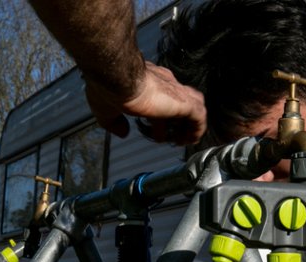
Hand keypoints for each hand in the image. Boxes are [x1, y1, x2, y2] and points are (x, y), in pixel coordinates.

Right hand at [85, 62, 205, 144]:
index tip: (155, 130)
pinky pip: (199, 117)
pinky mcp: (183, 102)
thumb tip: (122, 133)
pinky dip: (198, 129)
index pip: (161, 96)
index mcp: (147, 81)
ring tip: (185, 141)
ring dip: (190, 125)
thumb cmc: (110, 87)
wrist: (118, 76)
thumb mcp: (106, 110)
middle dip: (177, 121)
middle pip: (179, 101)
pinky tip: (192, 140)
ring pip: (193, 107)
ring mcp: (175, 92)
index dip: (160, 116)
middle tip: (172, 138)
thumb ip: (114, 123)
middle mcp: (164, 83)